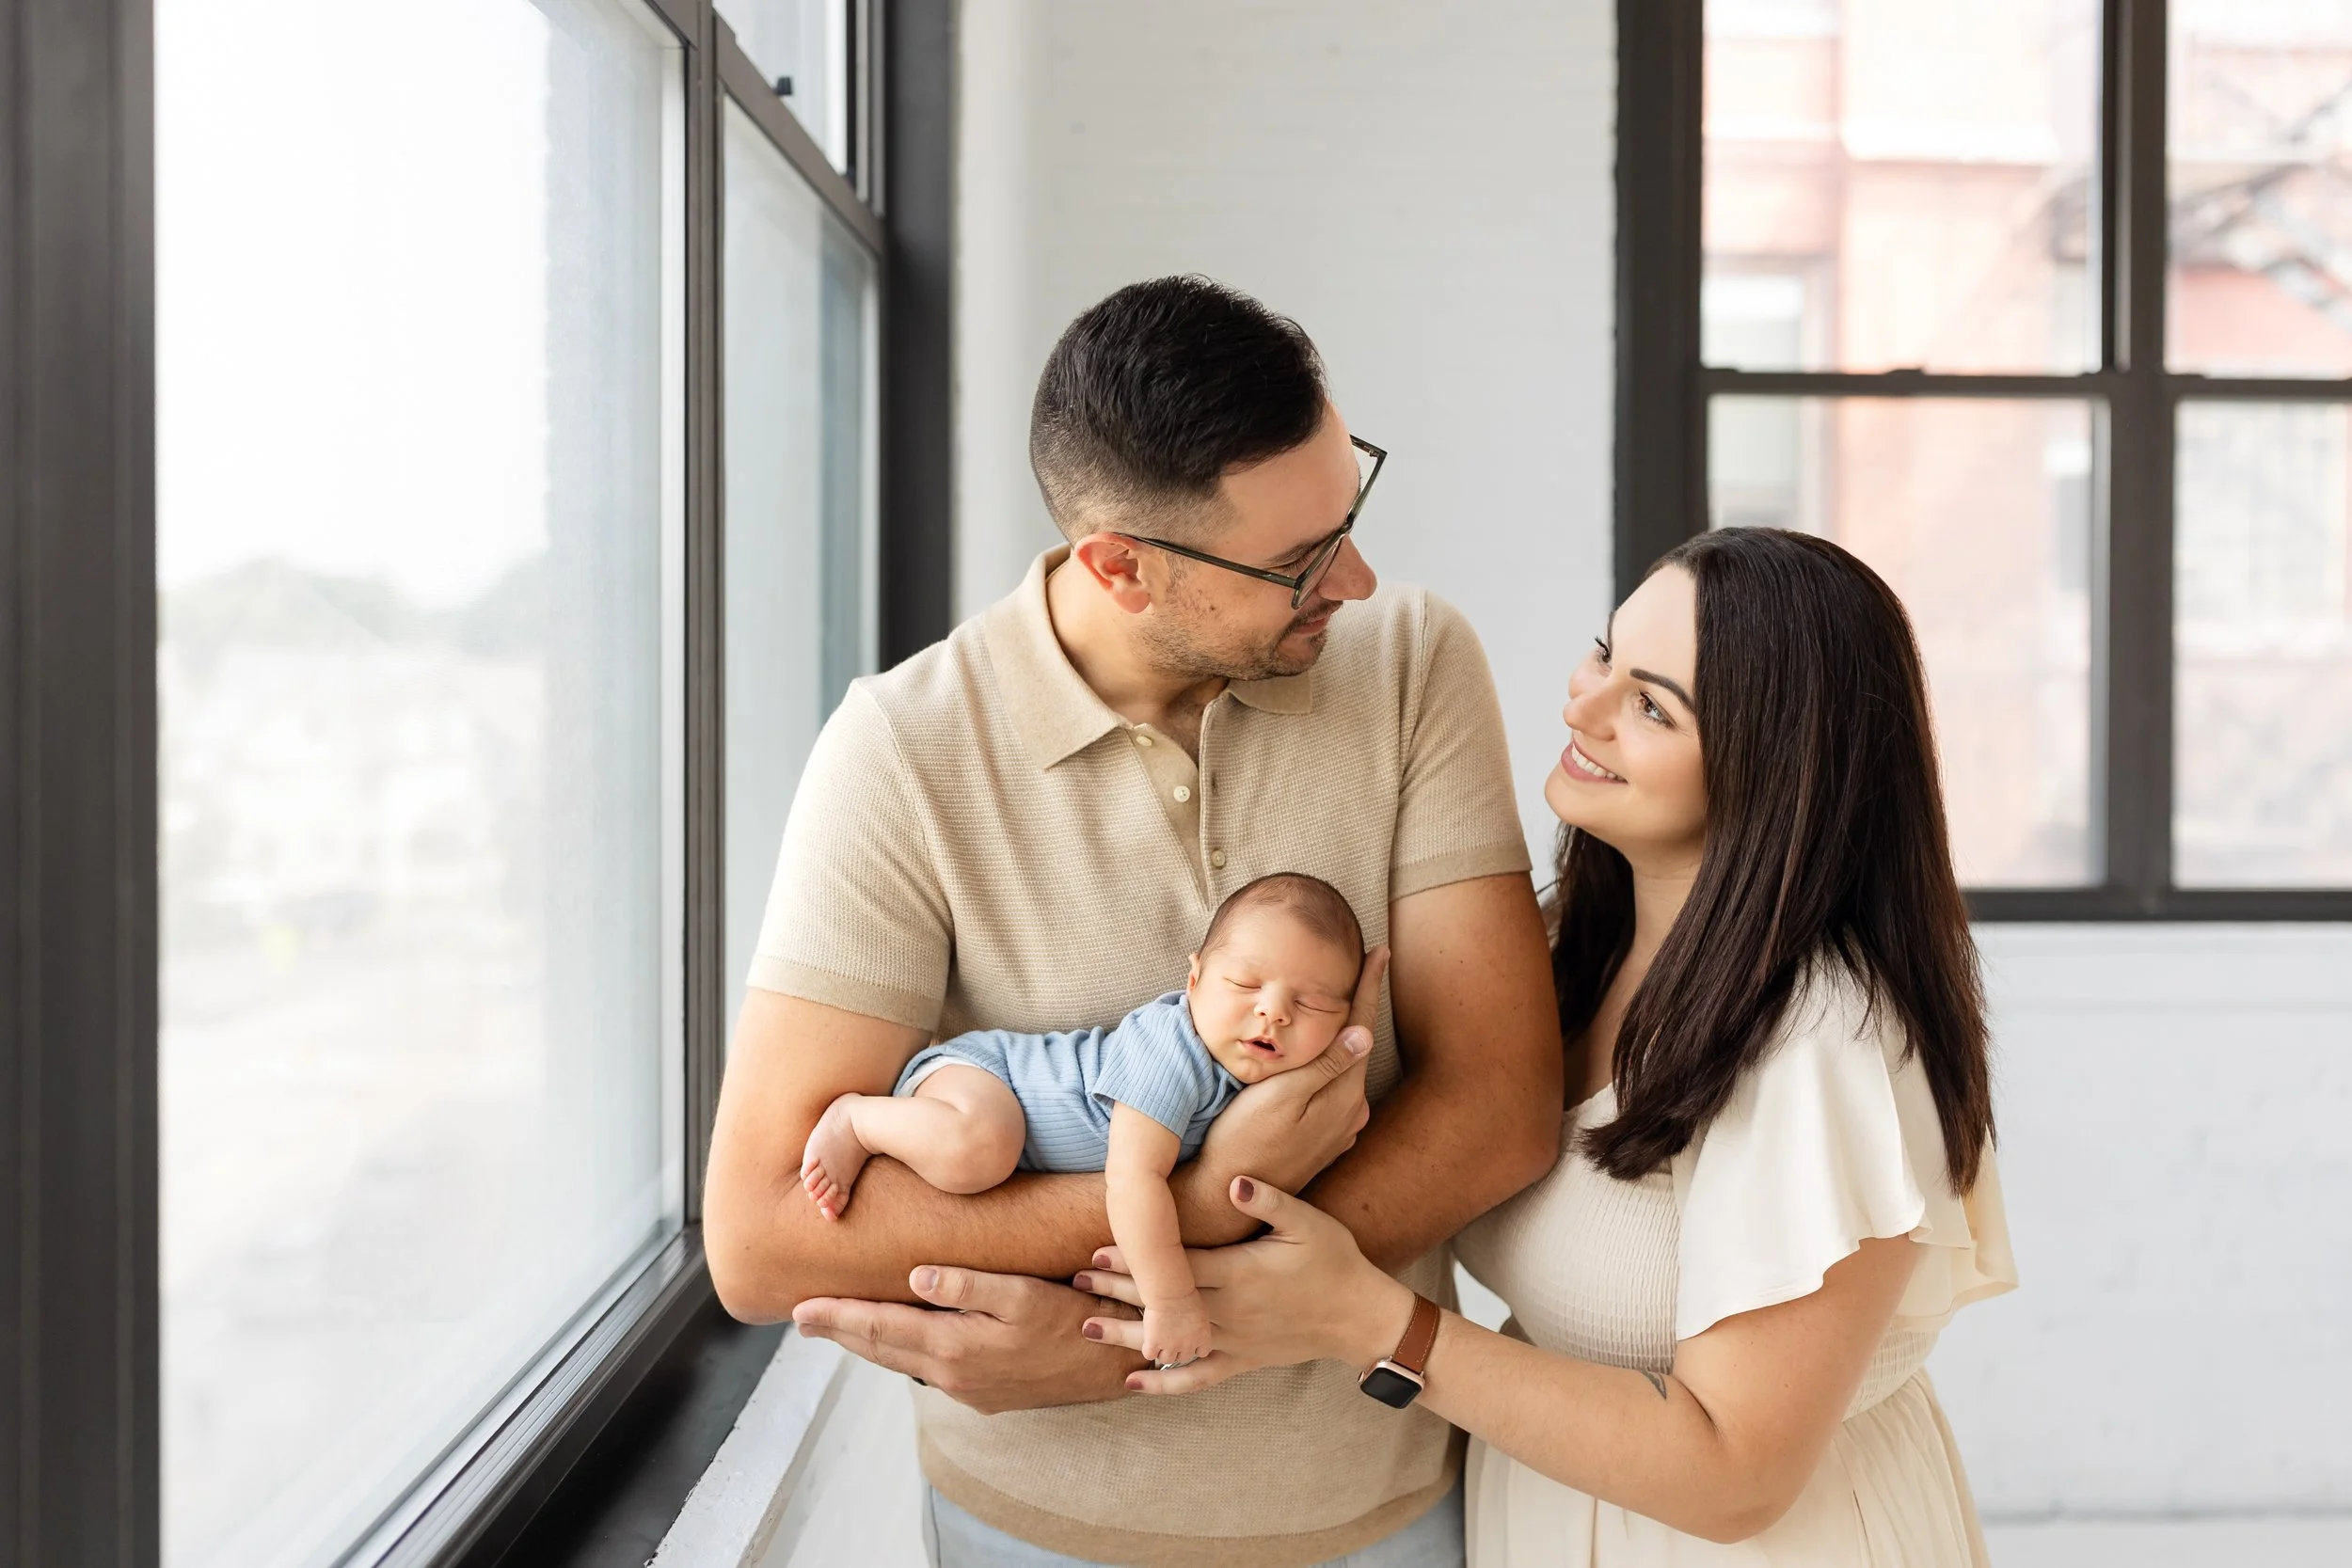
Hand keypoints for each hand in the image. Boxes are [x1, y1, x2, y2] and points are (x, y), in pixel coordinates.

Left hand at [794, 1265, 1143, 1413]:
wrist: (1112, 1366)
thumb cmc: (1073, 1318)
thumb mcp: (1024, 1294)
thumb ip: (969, 1283)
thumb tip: (915, 1277)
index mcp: (955, 1345)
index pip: (880, 1328)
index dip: (838, 1318)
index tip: (800, 1311)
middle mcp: (953, 1373)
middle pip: (882, 1350)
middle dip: (841, 1333)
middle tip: (802, 1320)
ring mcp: (968, 1388)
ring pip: (902, 1362)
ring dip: (867, 1344)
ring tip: (839, 1328)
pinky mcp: (984, 1393)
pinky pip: (928, 1370)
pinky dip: (901, 1353)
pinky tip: (898, 1341)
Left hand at [1079, 1175, 1415, 1395]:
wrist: (1361, 1316)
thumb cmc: (1335, 1260)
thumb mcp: (1307, 1221)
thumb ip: (1268, 1201)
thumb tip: (1234, 1181)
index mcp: (1239, 1273)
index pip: (1176, 1266)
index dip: (1136, 1261)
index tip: (1097, 1253)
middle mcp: (1229, 1311)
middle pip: (1163, 1301)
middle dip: (1117, 1291)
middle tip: (1074, 1283)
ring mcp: (1234, 1341)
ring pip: (1171, 1339)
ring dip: (1126, 1334)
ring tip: (1085, 1328)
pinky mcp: (1242, 1361)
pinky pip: (1197, 1378)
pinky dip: (1164, 1384)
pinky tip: (1132, 1383)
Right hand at [1139, 1292, 1211, 1367]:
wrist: (1170, 1291)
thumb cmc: (1185, 1292)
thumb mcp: (1199, 1309)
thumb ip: (1198, 1322)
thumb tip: (1193, 1324)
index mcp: (1202, 1336)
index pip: (1202, 1352)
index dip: (1194, 1347)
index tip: (1188, 1341)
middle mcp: (1188, 1345)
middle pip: (1182, 1357)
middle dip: (1177, 1350)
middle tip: (1171, 1340)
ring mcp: (1170, 1346)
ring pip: (1166, 1359)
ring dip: (1162, 1352)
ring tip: (1158, 1341)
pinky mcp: (1154, 1343)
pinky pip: (1149, 1355)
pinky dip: (1148, 1350)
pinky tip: (1148, 1341)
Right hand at [1174, 947, 1388, 1238]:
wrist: (1224, 1200)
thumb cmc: (1243, 1139)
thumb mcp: (1281, 1094)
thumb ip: (1324, 1064)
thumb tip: (1364, 1032)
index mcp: (1344, 1095)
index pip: (1362, 1026)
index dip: (1369, 986)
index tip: (1379, 950)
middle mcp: (1350, 1112)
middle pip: (1355, 1044)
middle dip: (1356, 1006)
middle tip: (1361, 963)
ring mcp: (1339, 1130)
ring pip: (1344, 1069)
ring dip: (1342, 1037)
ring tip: (1339, 1001)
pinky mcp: (1323, 1141)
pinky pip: (1332, 1090)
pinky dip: (1328, 1066)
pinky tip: (1318, 1056)